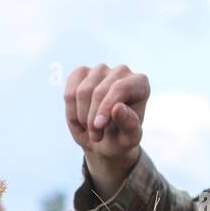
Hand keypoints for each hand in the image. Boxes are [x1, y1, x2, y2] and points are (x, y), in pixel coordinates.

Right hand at [63, 63, 148, 198]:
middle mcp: (122, 72)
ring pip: (81, 91)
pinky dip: (71, 111)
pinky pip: (69, 91)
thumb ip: (129, 125)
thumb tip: (117, 107)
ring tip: (90, 130)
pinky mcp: (81, 73)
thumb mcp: (129, 139)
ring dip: (81, 117)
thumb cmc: (121, 138)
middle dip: (92, 119)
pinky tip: (79, 120)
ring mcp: (100, 70)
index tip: (98, 127)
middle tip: (96, 137)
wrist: (104, 139)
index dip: (105, 107)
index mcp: (140, 83)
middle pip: (98, 91)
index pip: (120, 88)